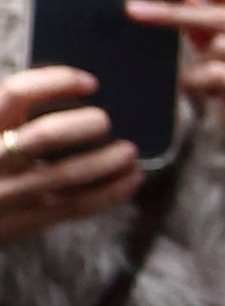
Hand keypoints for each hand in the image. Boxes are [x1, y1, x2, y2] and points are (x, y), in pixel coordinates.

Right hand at [0, 68, 139, 240]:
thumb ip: (15, 117)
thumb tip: (83, 89)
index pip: (16, 93)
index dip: (57, 81)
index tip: (91, 83)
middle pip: (46, 134)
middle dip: (86, 124)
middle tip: (106, 121)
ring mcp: (7, 195)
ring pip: (66, 173)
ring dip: (108, 160)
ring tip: (129, 151)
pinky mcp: (23, 224)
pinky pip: (76, 205)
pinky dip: (111, 191)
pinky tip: (132, 178)